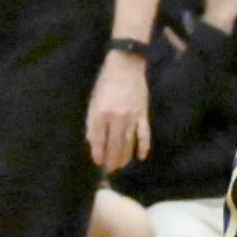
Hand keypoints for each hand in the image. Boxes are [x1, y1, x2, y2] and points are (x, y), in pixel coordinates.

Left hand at [87, 52, 149, 171]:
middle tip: (110, 169)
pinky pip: (144, 135)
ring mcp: (131, 118)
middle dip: (112, 159)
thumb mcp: (93, 100)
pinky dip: (143, 147)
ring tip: (121, 166)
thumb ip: (92, 120)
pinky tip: (141, 157)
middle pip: (114, 144)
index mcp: (101, 113)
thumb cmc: (106, 82)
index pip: (98, 139)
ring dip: (125, 157)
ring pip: (128, 143)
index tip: (98, 162)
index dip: (98, 152)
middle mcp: (116, 118)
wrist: (126, 67)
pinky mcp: (143, 115)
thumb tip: (93, 140)